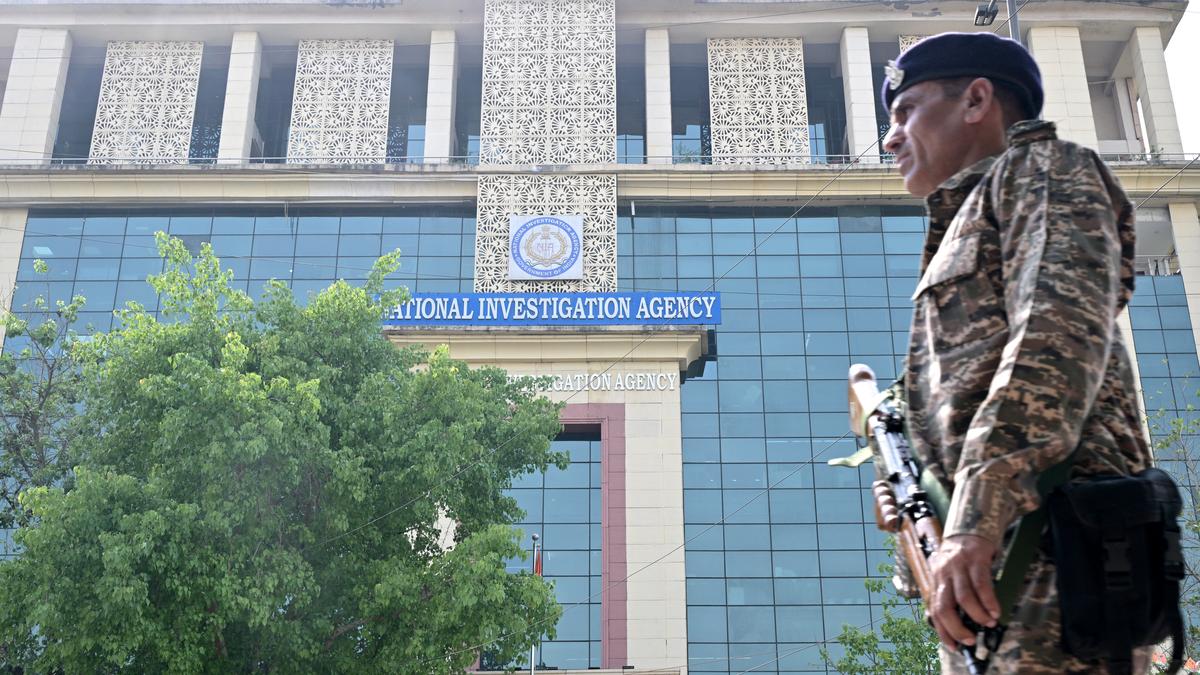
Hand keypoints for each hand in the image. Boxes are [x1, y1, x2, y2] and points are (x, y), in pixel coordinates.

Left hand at [928, 534, 1000, 648]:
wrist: (969, 528)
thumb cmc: (959, 558)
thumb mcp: (949, 574)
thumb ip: (950, 595)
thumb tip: (958, 623)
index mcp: (936, 580)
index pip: (934, 610)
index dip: (942, 630)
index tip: (953, 646)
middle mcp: (944, 574)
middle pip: (945, 606)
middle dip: (956, 628)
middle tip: (969, 639)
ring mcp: (958, 566)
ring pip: (964, 597)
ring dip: (977, 615)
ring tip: (988, 623)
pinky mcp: (975, 559)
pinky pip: (981, 584)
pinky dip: (989, 601)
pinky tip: (995, 611)